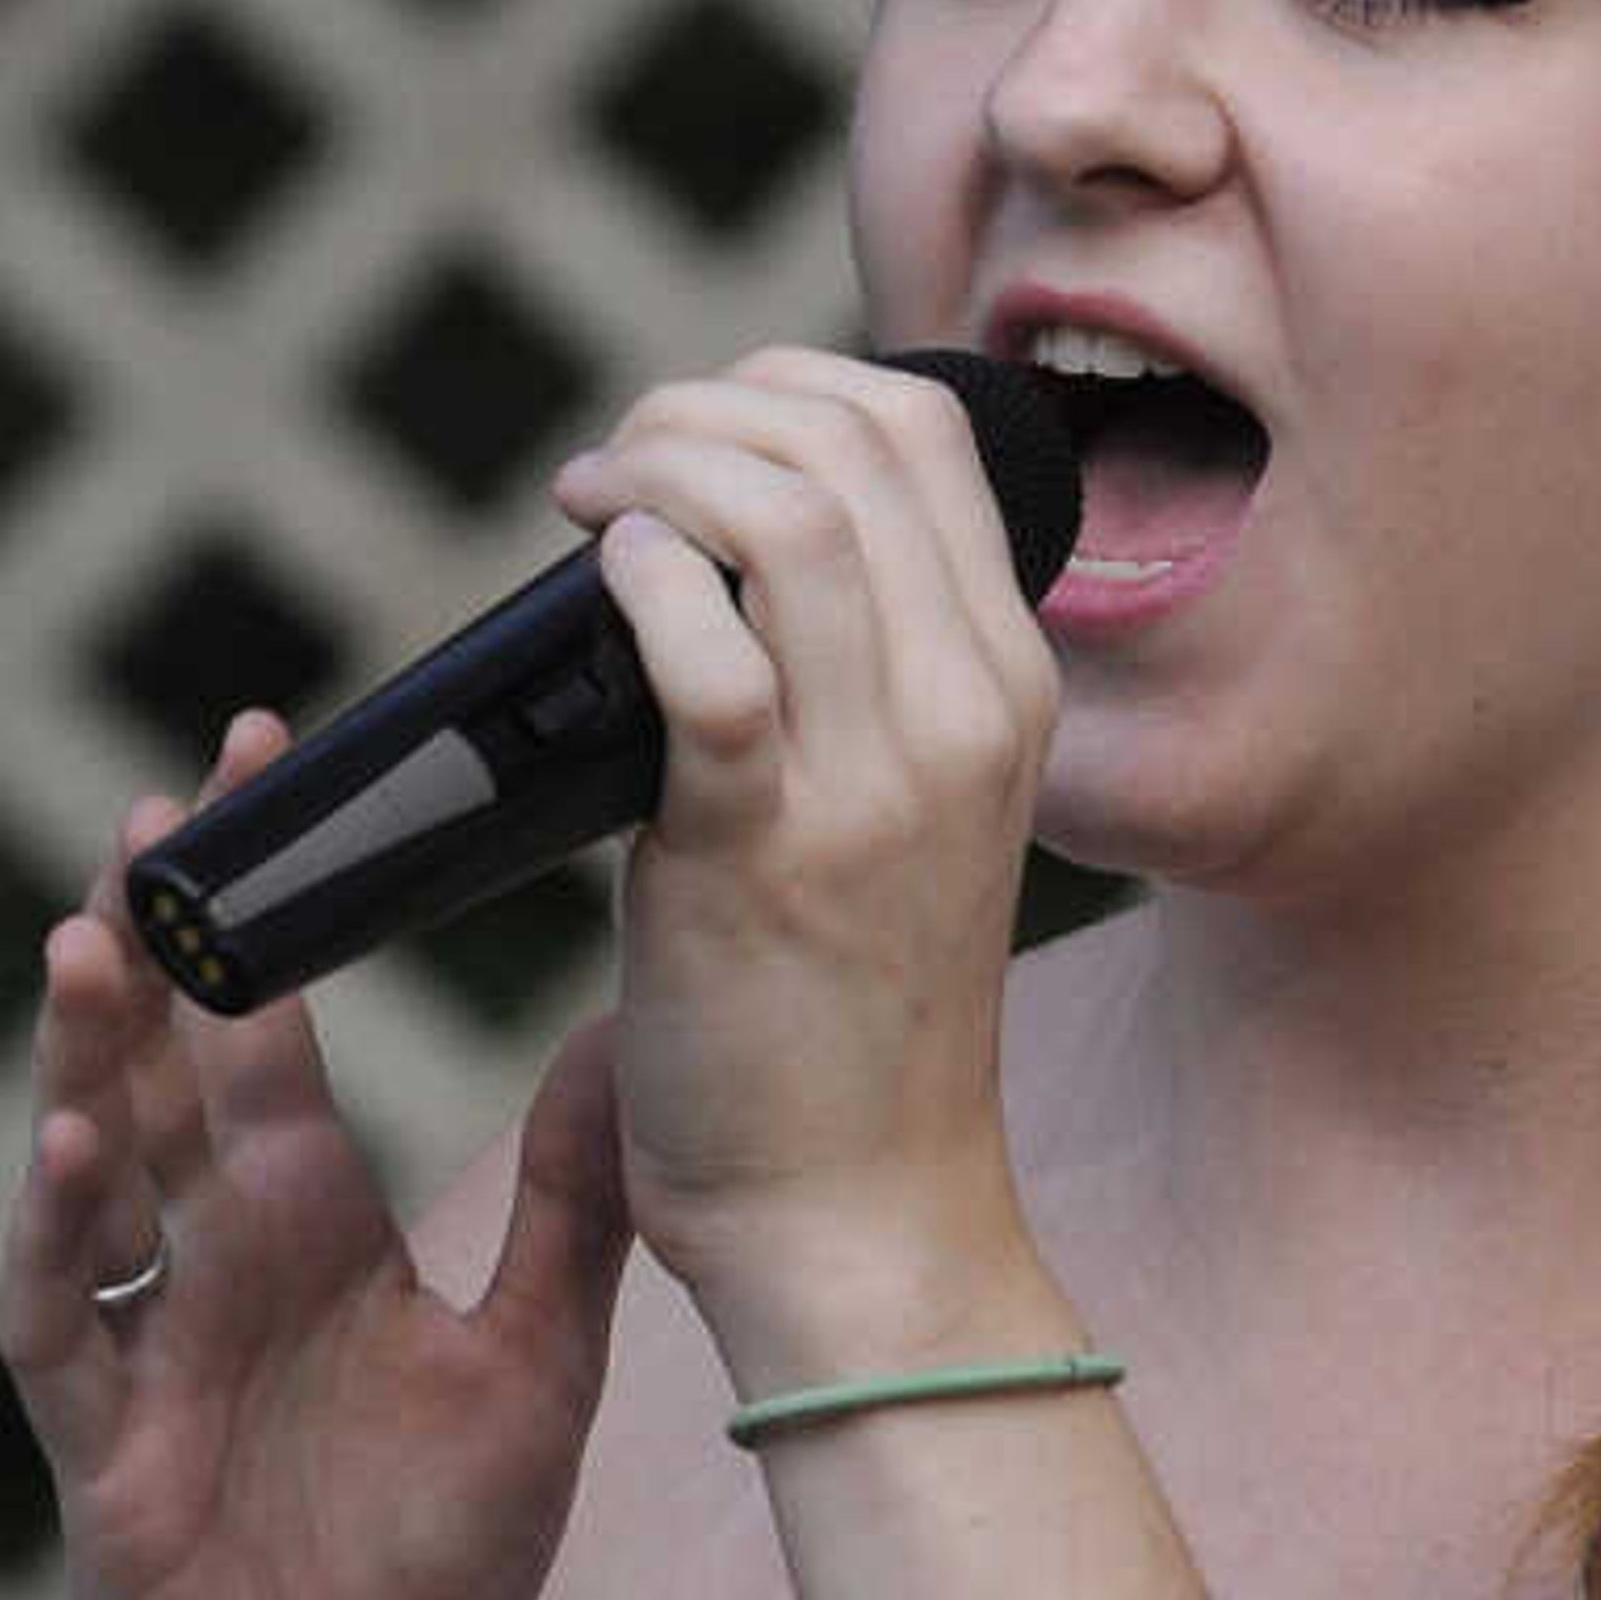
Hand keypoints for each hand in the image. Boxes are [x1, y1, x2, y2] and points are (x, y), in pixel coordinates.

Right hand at [0, 718, 636, 1599]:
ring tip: (91, 933)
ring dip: (84, 1057)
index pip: (272, 1030)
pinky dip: (58, 1234)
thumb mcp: (534, 1376)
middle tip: (163, 801)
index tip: (280, 753)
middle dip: (160, 939)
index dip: (273, 905)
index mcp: (303, 1227)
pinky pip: (65, 1323)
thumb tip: (643, 1045)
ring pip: (90, 1166)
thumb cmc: (410, 1576)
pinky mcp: (104, 1449)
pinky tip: (69, 1150)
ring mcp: (143, 1347)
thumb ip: (575, 1218)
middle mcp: (210, 1260)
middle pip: (166, 1068)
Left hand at [548, 351, 1060, 1365]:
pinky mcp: (763, 851)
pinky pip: (709, 654)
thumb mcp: (909, 816)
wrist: (858, 1212)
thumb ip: (858, 679)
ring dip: (658, 469)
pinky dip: (639, 580)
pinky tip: (599, 585)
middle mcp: (965, 715)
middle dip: (705, 408)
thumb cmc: (851, 1023)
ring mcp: (877, 783)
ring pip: (784, 513)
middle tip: (619, 466)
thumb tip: (729, 543)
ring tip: (593, 510)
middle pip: (852, 439)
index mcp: (1007, 690)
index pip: (927, 435)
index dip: (788, 387)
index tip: (695, 440)